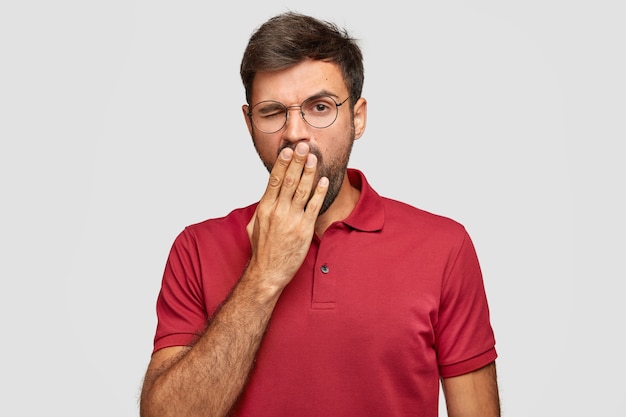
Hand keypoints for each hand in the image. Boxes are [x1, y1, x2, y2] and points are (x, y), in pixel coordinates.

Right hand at [246, 142, 328, 291]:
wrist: (268, 273)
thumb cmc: (262, 250)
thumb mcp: (254, 226)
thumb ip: (261, 209)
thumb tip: (265, 197)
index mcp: (264, 208)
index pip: (273, 180)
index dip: (282, 164)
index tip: (288, 151)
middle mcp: (277, 211)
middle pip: (288, 180)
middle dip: (297, 162)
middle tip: (304, 146)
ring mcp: (291, 220)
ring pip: (301, 190)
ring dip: (309, 172)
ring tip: (314, 158)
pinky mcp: (304, 229)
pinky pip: (313, 206)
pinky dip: (319, 192)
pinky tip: (324, 181)